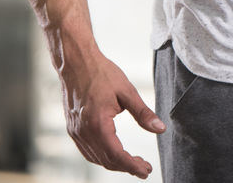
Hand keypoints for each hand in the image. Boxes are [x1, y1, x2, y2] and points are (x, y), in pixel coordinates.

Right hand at [59, 54, 165, 178]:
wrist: (76, 62)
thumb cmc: (102, 73)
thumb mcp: (127, 91)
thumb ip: (143, 113)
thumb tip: (160, 129)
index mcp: (98, 123)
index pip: (116, 155)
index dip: (132, 166)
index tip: (146, 171)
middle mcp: (83, 131)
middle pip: (106, 160)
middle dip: (126, 167)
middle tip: (144, 168)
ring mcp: (75, 131)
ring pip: (95, 158)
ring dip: (114, 163)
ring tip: (132, 162)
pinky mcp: (72, 128)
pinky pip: (86, 150)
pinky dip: (101, 156)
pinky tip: (113, 154)